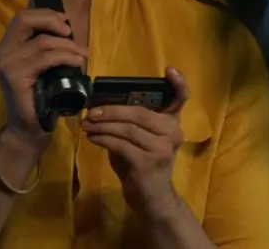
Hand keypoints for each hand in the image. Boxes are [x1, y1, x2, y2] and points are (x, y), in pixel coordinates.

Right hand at [0, 9, 88, 143]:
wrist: (29, 129)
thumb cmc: (38, 98)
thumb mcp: (41, 67)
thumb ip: (44, 47)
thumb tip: (66, 27)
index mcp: (6, 48)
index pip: (21, 18)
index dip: (44, 14)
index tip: (64, 21)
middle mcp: (1, 53)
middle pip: (24, 20)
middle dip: (51, 21)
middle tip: (71, 32)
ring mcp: (6, 65)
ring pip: (42, 42)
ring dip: (67, 46)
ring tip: (81, 54)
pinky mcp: (15, 77)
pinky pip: (45, 59)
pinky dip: (65, 57)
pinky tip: (76, 62)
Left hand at [82, 67, 190, 218]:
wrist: (152, 199)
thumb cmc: (142, 165)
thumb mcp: (139, 141)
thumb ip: (129, 124)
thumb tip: (99, 109)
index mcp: (172, 124)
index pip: (181, 99)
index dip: (178, 83)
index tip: (170, 69)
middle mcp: (173, 133)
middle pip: (139, 113)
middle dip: (111, 110)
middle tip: (90, 112)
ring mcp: (162, 149)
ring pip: (127, 129)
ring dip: (102, 125)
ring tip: (86, 124)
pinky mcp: (148, 162)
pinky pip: (120, 144)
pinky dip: (102, 139)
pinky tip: (92, 137)